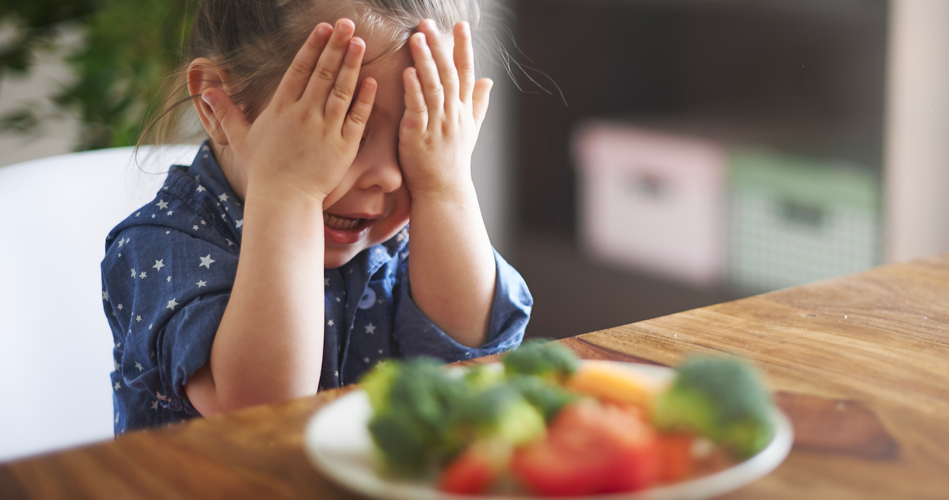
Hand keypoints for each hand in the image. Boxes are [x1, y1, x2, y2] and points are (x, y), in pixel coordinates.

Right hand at [200, 19, 375, 202]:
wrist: (284, 200)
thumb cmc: (264, 171)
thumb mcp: (241, 138)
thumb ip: (227, 112)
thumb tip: (206, 91)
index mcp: (281, 108)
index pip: (299, 69)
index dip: (313, 46)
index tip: (323, 27)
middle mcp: (304, 114)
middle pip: (323, 73)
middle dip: (335, 46)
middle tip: (348, 24)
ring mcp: (325, 129)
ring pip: (341, 90)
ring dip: (351, 65)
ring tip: (360, 42)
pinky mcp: (343, 146)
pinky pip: (357, 117)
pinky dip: (365, 99)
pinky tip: (372, 80)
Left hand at [399, 19, 492, 198]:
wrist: (443, 191)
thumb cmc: (453, 161)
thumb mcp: (470, 130)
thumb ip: (478, 103)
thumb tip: (490, 81)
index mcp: (464, 110)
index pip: (466, 73)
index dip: (464, 48)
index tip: (461, 26)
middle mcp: (453, 114)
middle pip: (449, 74)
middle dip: (440, 47)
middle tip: (428, 24)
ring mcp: (437, 124)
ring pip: (433, 87)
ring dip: (425, 61)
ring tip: (416, 38)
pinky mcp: (419, 135)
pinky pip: (418, 109)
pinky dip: (413, 90)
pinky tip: (407, 72)